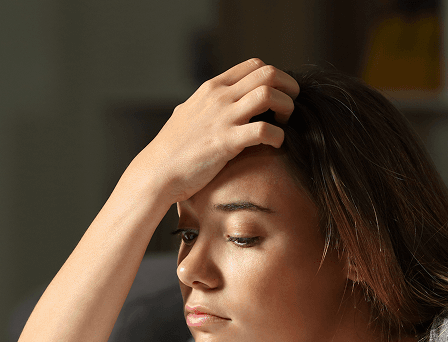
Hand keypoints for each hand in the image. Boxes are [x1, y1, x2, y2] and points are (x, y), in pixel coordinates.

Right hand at [123, 59, 299, 205]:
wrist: (157, 171)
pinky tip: (276, 145)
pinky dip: (278, 136)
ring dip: (286, 107)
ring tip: (284, 123)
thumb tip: (214, 101)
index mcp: (212, 88)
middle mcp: (219, 98)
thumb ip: (206, 104)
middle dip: (288, 88)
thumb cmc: (172, 148)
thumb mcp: (188, 113)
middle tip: (290, 107)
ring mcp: (223, 119)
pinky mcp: (226, 143)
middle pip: (268, 74)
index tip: (278, 95)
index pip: (254, 65)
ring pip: (269, 95)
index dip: (275, 77)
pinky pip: (264, 130)